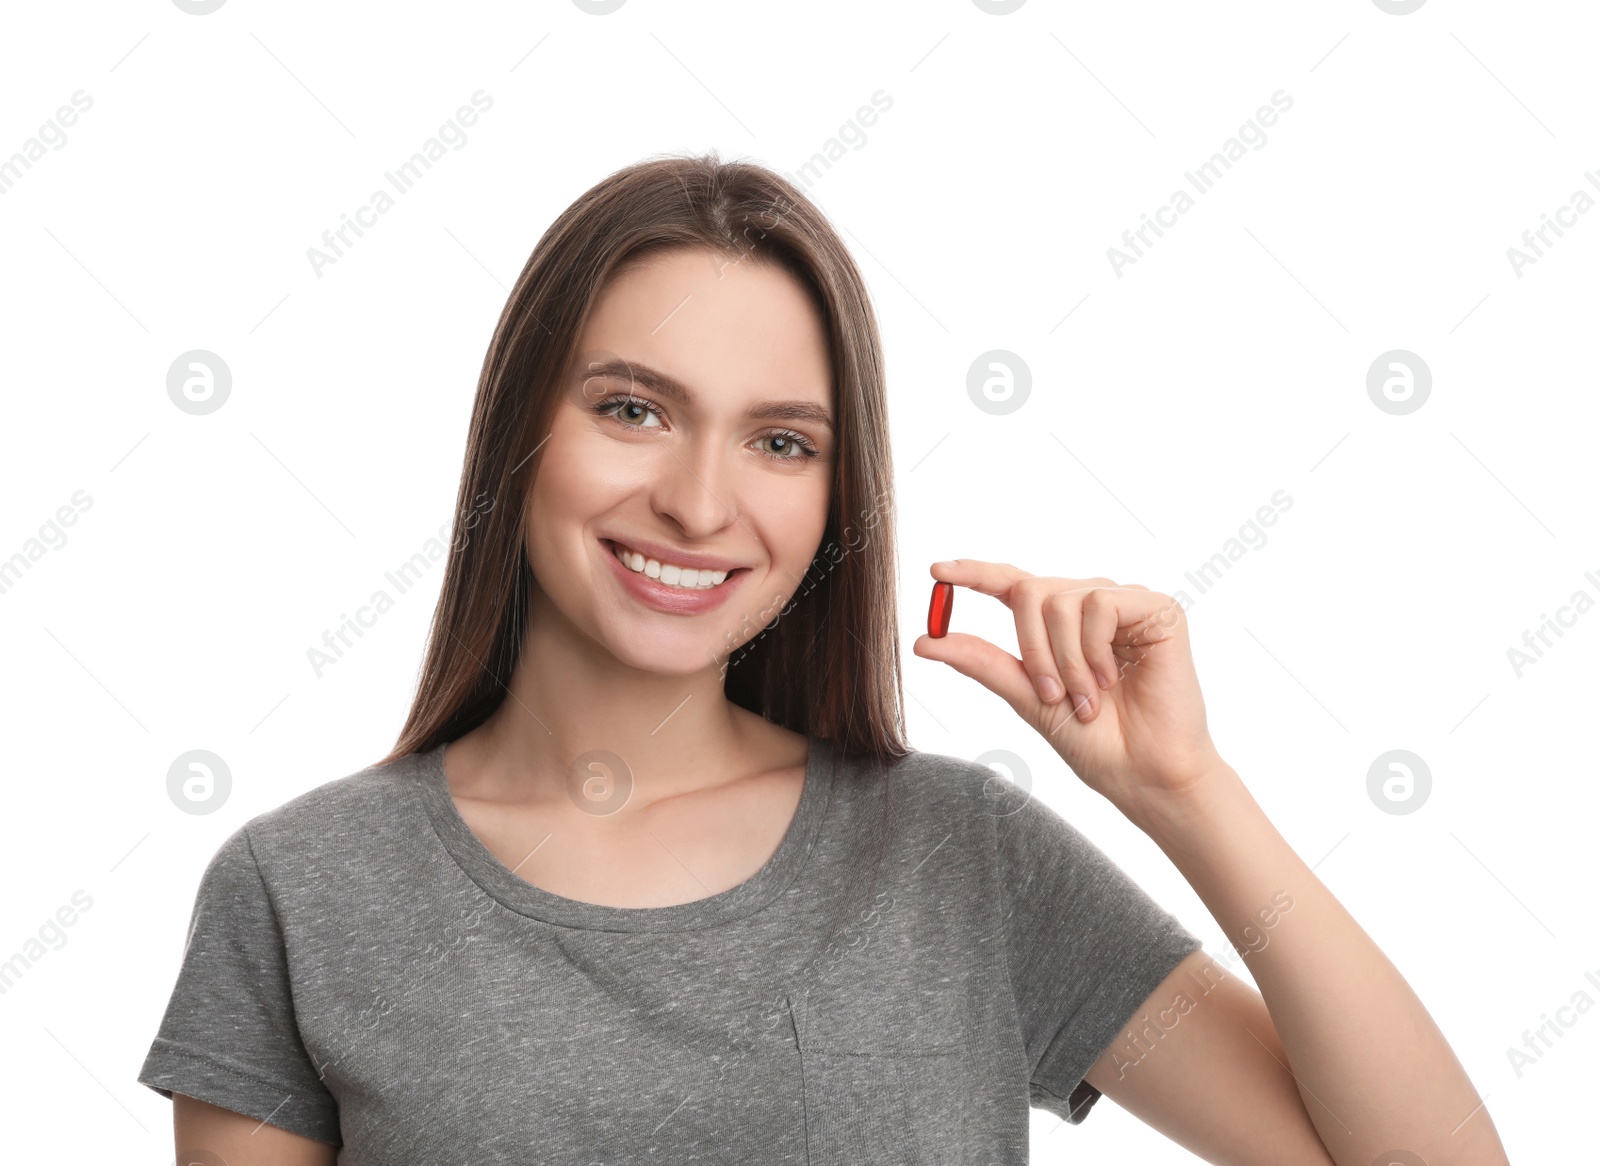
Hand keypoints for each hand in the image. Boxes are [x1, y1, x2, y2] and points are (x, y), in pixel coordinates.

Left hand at [912, 559, 1229, 815]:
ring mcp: (1124, 603)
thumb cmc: (1096, 742)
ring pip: (1061, 600)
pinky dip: (1096, 650)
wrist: (1144, 774)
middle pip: (1029, 592)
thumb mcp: (1027, 698)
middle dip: (1032, 650)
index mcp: (1059, 623)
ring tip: (1090, 697)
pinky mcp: (1157, 608)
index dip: (974, 574)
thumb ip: (981, 663)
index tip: (937, 572)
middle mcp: (1091, 603)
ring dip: (1067, 661)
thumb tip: (925, 640)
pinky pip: (1100, 604)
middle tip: (1053, 695)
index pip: (1012, 583)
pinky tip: (1116, 678)